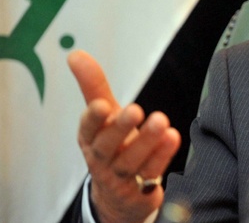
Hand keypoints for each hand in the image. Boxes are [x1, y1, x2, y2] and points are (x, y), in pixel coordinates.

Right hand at [69, 50, 181, 222]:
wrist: (119, 194)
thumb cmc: (112, 145)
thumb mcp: (103, 116)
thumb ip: (93, 86)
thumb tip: (76, 54)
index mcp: (90, 139)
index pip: (87, 129)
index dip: (93, 118)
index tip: (102, 104)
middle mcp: (102, 159)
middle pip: (107, 146)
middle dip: (120, 128)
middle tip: (135, 109)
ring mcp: (121, 177)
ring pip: (131, 161)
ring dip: (147, 142)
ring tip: (161, 121)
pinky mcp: (140, 191)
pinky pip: (151, 174)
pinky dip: (162, 157)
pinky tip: (172, 137)